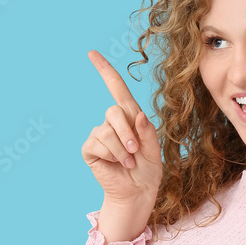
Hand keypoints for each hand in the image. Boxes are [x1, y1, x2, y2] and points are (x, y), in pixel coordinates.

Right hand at [81, 50, 162, 208]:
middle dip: (127, 133)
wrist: (137, 191)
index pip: (116, 88)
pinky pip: (98, 144)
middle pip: (113, 111)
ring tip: (128, 162)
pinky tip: (117, 164)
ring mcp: (99, 134)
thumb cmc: (148, 170)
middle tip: (135, 152)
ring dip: (121, 149)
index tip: (91, 53)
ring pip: (107, 131)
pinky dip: (111, 155)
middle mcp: (113, 122)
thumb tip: (138, 114)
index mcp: (130, 116)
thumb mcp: (155, 150)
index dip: (104, 70)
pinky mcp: (90, 149)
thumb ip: (148, 132)